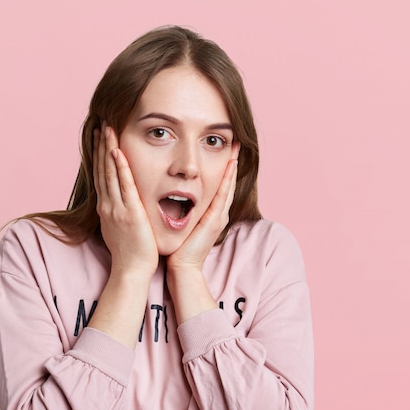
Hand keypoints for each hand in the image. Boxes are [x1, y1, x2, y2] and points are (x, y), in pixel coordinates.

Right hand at [94, 123, 158, 277]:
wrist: (131, 270)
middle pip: (102, 169)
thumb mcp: (120, 227)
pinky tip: (116, 151)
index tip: (100, 137)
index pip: (101, 175)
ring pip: (109, 172)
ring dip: (107, 149)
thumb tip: (119, 202)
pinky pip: (123, 185)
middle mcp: (107, 205)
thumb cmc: (131, 252)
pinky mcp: (129, 212)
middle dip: (100, 145)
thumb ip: (119, 212)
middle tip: (101, 124)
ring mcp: (116, 208)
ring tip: (107, 129)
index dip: (99, 155)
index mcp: (106, 207)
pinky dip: (119, 167)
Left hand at [167, 143, 239, 272]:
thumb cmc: (179, 248)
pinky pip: (223, 195)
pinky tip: (229, 166)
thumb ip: (183, 211)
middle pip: (227, 182)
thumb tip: (174, 198)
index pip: (219, 185)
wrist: (182, 268)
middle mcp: (218, 213)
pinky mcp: (215, 220)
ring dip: (232, 166)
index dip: (223, 168)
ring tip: (235, 147)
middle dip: (231, 162)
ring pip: (228, 185)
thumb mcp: (182, 224)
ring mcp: (219, 216)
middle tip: (234, 141)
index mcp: (210, 213)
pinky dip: (227, 180)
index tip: (223, 149)